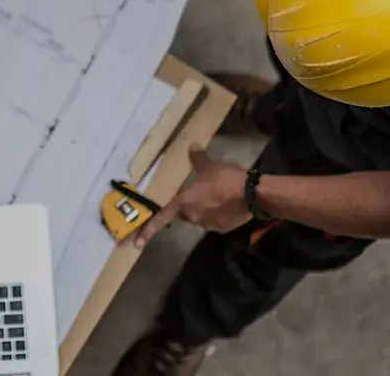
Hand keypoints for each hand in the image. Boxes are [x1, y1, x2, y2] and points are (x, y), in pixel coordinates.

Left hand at [134, 147, 251, 246]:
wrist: (252, 195)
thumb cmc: (225, 178)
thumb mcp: (210, 165)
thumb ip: (198, 159)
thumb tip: (192, 146)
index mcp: (184, 203)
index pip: (162, 217)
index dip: (148, 230)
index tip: (138, 243)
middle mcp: (192, 217)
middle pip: (185, 213)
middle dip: (190, 205)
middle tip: (202, 192)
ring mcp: (207, 225)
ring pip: (200, 218)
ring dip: (205, 210)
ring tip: (219, 196)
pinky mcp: (222, 229)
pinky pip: (215, 222)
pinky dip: (218, 215)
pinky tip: (228, 205)